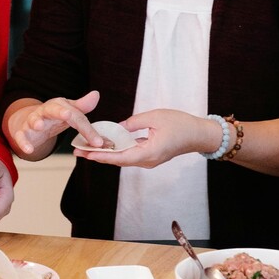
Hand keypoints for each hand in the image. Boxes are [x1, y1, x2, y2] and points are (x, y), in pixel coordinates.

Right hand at [11, 91, 101, 154]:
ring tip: (39, 126)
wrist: (31, 122)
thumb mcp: (69, 112)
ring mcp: (33, 120)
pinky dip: (23, 142)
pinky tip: (29, 150)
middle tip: (67, 115)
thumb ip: (83, 107)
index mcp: (59, 106)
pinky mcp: (22, 132)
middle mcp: (46, 111)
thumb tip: (96, 94)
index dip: (87, 129)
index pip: (76, 116)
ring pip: (33, 120)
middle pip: (53, 109)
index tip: (98, 142)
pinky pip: (21, 136)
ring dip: (36, 122)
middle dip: (60, 111)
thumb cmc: (54, 117)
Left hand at [75, 109, 211, 167]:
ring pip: (123, 158)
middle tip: (78, 152)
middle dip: (98, 156)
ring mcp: (149, 160)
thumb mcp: (155, 117)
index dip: (101, 156)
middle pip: (118, 160)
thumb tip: (118, 128)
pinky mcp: (151, 156)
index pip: (120, 157)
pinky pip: (130, 155)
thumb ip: (133, 122)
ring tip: (87, 149)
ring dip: (106, 154)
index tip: (86, 155)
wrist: (199, 134)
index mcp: (148, 153)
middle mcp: (147, 161)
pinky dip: (117, 151)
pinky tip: (106, 145)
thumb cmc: (180, 124)